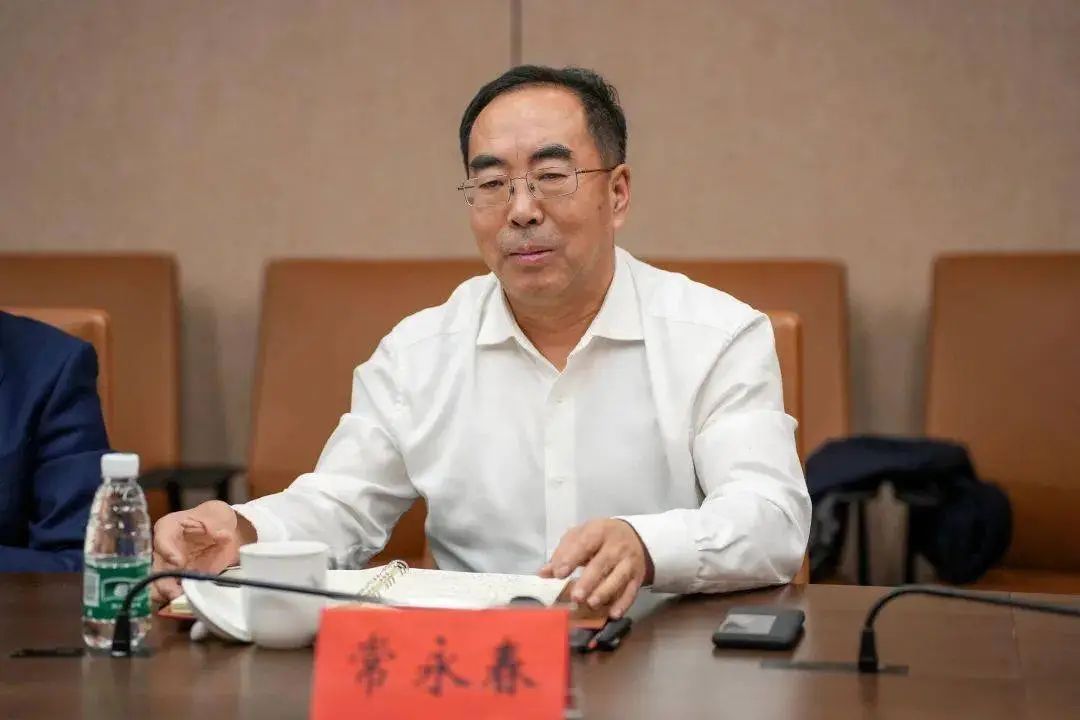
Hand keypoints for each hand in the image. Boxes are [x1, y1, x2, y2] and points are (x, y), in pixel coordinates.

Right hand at [150, 500, 254, 604]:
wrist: (225, 533)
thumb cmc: (214, 518)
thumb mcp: (217, 513)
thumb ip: (216, 523)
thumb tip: (222, 534)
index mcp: (168, 528)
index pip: (162, 539)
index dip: (168, 551)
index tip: (177, 561)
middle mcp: (164, 550)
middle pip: (156, 568)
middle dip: (163, 582)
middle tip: (174, 592)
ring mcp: (171, 568)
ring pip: (161, 585)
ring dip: (169, 594)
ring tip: (180, 600)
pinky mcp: (182, 581)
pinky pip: (176, 593)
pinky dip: (181, 599)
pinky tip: (188, 604)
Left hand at [539, 518, 653, 618]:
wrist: (633, 536)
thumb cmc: (599, 538)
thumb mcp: (580, 536)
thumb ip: (562, 553)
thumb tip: (543, 573)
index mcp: (599, 531)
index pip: (585, 544)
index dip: (572, 558)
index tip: (559, 574)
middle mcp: (616, 546)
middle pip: (602, 563)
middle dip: (589, 581)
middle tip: (576, 597)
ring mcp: (629, 562)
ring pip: (618, 578)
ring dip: (605, 592)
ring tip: (591, 604)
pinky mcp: (637, 577)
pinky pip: (632, 591)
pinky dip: (624, 603)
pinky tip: (613, 614)